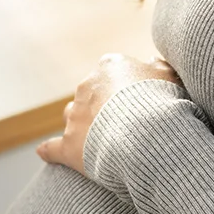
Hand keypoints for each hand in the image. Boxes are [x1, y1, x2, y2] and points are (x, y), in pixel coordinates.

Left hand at [36, 53, 179, 174]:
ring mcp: (76, 116)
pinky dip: (49, 151)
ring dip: (80, 123)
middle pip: (90, 93)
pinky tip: (43, 153)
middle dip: (102, 104)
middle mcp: (87, 86)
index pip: (113, 70)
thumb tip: (151, 60)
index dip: (125, 86)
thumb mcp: (171, 78)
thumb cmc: (163, 102)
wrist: (148, 133)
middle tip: (122, 121)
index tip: (138, 98)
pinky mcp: (69, 144)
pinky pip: (53, 148)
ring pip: (71, 115)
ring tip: (94, 137)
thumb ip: (160, 67)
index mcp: (111, 66)